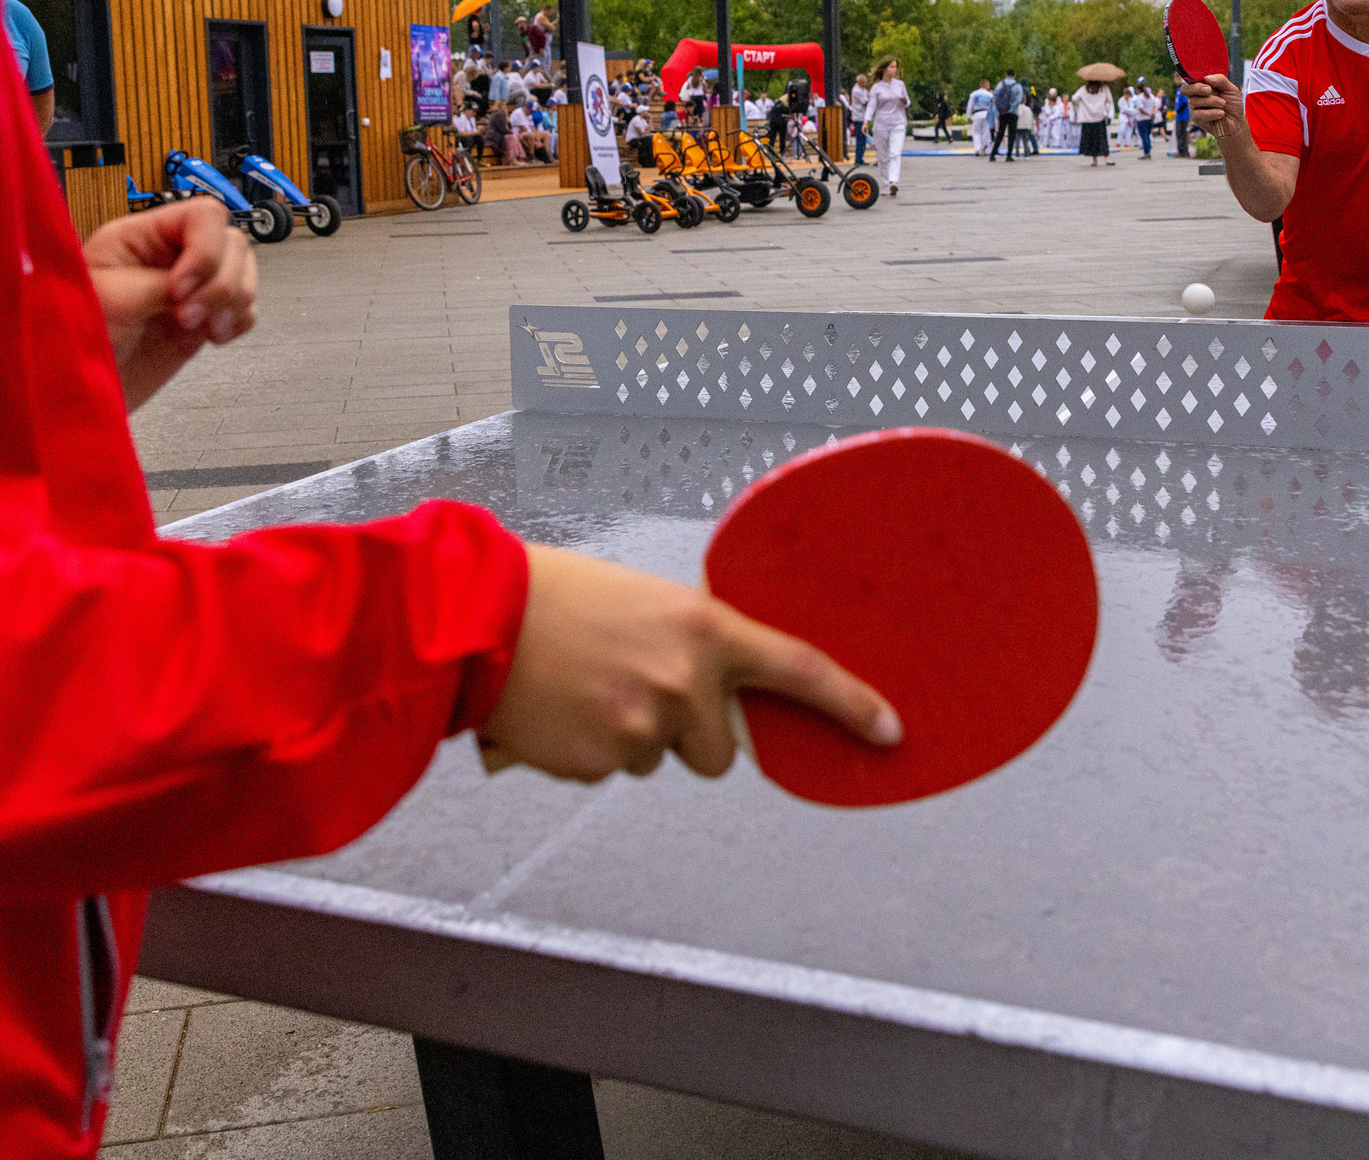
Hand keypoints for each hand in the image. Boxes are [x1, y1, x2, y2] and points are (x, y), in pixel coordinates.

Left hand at [83, 197, 257, 409]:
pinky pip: (246, 306)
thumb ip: (159, 284)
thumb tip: (198, 287)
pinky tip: (213, 337)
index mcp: (140, 236)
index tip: (181, 291)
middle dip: (220, 284)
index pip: (201, 216)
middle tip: (187, 318)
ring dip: (233, 302)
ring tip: (203, 329)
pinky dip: (239, 321)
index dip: (205, 250)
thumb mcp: (112, 300)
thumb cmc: (75, 341)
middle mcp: (169, 255)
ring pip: (244, 272)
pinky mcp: (203, 318)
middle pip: (231, 243)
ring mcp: (190, 287)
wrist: (78, 390)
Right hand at [478, 545, 901, 781]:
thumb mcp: (648, 602)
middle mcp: (686, 682)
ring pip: (660, 759)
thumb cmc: (558, 597)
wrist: (479, 619)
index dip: (852, 705)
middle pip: (720, 749)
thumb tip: (721, 680)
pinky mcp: (603, 762)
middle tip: (631, 685)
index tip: (888, 730)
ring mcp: (645, 728)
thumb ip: (695, 642)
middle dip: (685, 731)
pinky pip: (612, 771)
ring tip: (586, 687)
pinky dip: (590, 749)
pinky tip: (562, 708)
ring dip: (633, 737)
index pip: (801, 670)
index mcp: (705, 629)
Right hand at [1185, 74, 1241, 134]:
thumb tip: (1206, 78)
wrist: (1236, 122)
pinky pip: (1198, 114)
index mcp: (1203, 85)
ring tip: (1223, 104)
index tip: (1206, 79)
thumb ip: (1220, 80)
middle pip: (1185, 89)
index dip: (1195, 78)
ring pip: (1194, 101)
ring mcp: (1195, 107)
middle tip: (1209, 90)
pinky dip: (1211, 113)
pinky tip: (1221, 113)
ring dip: (1211, 101)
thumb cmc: (1232, 104)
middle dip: (1197, 88)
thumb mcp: (1231, 89)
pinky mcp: (1196, 118)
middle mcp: (1196, 95)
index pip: (1191, 79)